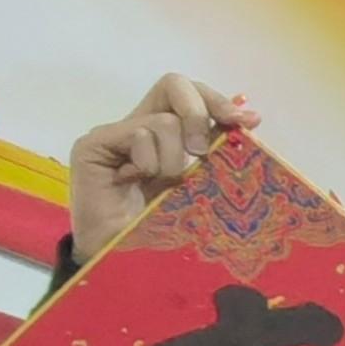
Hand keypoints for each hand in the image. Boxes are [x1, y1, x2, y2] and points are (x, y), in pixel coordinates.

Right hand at [65, 73, 248, 261]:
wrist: (124, 260)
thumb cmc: (163, 231)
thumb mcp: (201, 186)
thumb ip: (216, 151)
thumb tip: (250, 118)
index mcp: (166, 135)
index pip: (192, 94)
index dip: (219, 102)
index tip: (247, 123)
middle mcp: (139, 127)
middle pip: (174, 84)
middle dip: (199, 113)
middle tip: (202, 152)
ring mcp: (115, 134)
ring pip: (164, 119)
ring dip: (175, 159)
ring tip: (164, 185)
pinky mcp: (94, 144)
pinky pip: (139, 134)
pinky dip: (150, 162)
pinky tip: (136, 183)